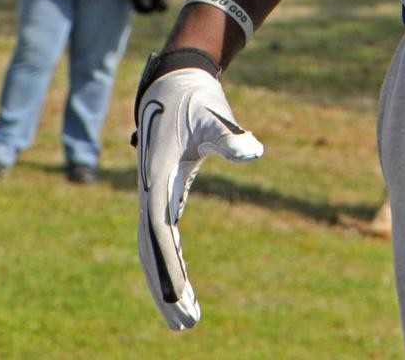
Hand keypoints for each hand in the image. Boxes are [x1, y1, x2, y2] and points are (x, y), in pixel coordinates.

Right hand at [135, 57, 262, 329]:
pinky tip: (183, 285)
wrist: (177, 80)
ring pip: (153, 248)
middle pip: (151, 250)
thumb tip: (254, 151)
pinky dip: (170, 263)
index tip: (178, 295)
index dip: (167, 265)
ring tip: (185, 319)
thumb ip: (230, 137)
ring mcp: (153, 194)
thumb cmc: (197, 97)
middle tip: (185, 324)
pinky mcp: (163, 193)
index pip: (159, 231)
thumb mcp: (214, 115)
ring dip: (165, 282)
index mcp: (158, 177)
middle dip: (165, 287)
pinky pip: (162, 237)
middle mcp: (149, 191)